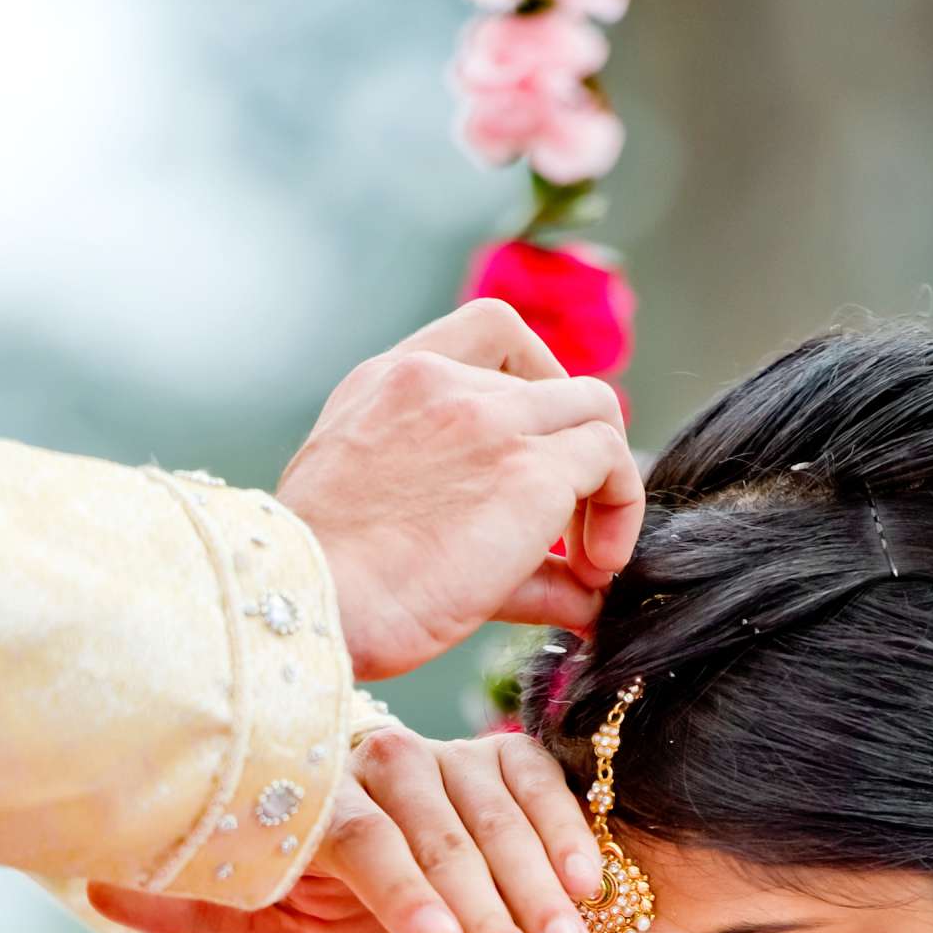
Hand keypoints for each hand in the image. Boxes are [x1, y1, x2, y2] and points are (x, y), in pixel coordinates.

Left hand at [87, 721, 603, 932]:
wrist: (353, 853)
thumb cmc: (293, 892)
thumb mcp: (237, 913)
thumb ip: (182, 903)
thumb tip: (97, 887)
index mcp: (312, 795)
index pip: (362, 837)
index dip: (403, 889)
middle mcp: (379, 759)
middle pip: (441, 828)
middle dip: (490, 906)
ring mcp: (444, 754)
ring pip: (499, 809)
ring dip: (541, 884)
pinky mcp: (498, 759)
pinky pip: (541, 784)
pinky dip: (568, 832)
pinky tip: (592, 891)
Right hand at [277, 298, 643, 680]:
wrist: (310, 602)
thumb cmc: (329, 586)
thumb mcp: (387, 531)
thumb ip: (469, 531)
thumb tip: (574, 595)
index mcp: (389, 382)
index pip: (490, 330)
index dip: (539, 379)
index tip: (538, 448)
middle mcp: (442, 382)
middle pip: (557, 381)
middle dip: (576, 454)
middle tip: (570, 533)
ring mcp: (491, 418)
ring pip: (597, 413)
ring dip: (608, 487)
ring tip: (592, 562)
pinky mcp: (530, 470)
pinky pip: (611, 463)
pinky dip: (621, 512)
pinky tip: (595, 574)